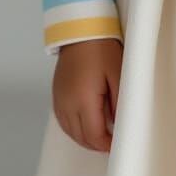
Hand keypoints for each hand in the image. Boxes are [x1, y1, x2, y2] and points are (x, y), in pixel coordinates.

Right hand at [51, 38, 122, 152]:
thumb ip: (119, 102)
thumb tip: (119, 123)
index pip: (94, 136)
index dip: (107, 144)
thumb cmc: (101, 48)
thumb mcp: (118, 73)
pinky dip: (75, 129)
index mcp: (83, 100)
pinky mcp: (56, 95)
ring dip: (85, 138)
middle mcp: (67, 104)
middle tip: (112, 141)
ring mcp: (59, 100)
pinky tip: (86, 124)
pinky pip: (63, 122)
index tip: (117, 143)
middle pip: (81, 138)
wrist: (80, 30)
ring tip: (101, 134)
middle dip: (97, 144)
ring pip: (70, 132)